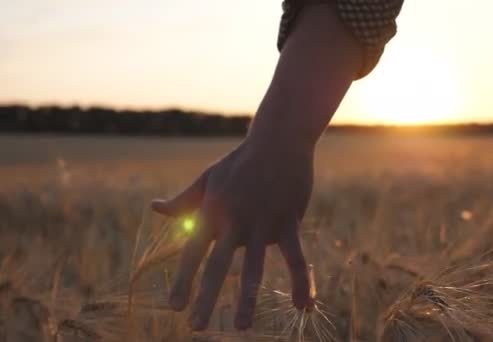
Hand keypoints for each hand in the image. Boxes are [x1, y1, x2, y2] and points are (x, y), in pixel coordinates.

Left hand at [151, 139, 313, 330]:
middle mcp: (234, 220)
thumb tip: (154, 209)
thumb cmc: (240, 162)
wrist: (278, 140)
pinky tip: (303, 307)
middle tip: (195, 327)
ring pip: (254, 266)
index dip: (184, 280)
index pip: (193, 251)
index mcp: (213, 211)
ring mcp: (262, 222)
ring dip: (248, 298)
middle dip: (206, 297)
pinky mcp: (287, 221)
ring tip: (241, 326)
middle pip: (218, 265)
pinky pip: (295, 257)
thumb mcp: (208, 179)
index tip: (174, 307)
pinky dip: (300, 282)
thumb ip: (183, 201)